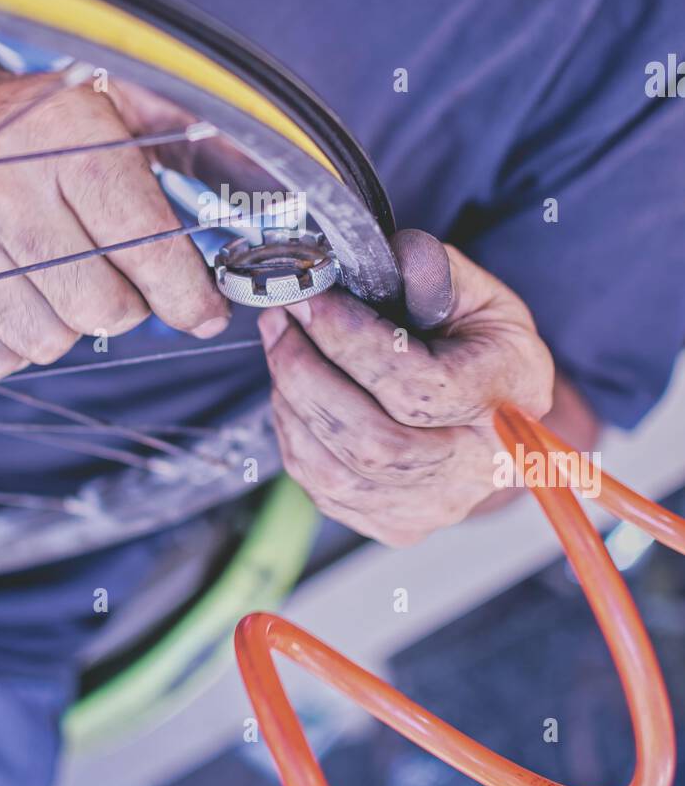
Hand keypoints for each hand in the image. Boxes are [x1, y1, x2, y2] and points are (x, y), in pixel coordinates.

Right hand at [0, 6, 227, 378]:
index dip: (187, 294)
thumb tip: (267, 186)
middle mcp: (3, 185)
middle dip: (127, 304)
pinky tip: (15, 292)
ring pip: (49, 341)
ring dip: (69, 323)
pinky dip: (15, 342)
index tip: (205, 313)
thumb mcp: (117, 104)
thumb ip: (191, 140)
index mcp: (68, 139)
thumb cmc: (40, 125)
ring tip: (57, 275)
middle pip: (103, 308)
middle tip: (114, 274)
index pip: (146, 246)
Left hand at [258, 233, 554, 546]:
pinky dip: (294, 436)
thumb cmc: (484, 347)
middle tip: (280, 321)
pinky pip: (322, 490)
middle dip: (306, 375)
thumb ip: (432, 271)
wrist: (500, 412)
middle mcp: (474, 467)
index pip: (417, 389)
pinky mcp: (394, 523)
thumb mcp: (477, 293)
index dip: (350, 342)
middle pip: (372, 445)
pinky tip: (295, 391)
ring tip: (281, 347)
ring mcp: (433, 506)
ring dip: (291, 403)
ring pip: (336, 474)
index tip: (310, 299)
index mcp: (505, 400)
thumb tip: (377, 262)